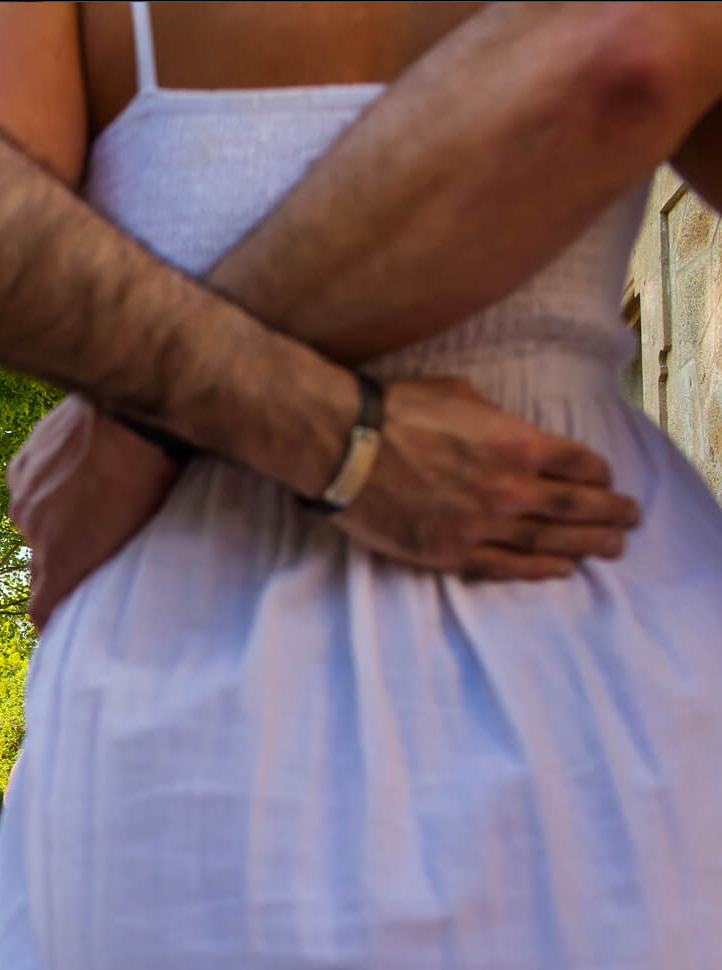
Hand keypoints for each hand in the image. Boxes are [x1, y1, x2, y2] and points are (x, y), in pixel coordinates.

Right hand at [7, 395, 179, 630]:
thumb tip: (100, 575)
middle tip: (94, 547)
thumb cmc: (149, 480)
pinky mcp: (22, 465)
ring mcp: (23, 497)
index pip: (40, 609)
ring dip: (54, 520)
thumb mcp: (137, 535)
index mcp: (59, 562)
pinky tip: (76, 470)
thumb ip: (106, 565)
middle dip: (59, 562)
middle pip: (38, 563)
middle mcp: (31, 534)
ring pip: (34, 522)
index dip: (52, 615)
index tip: (65, 618)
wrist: (130, 415)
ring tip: (90, 501)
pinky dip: (47, 487)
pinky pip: (29, 488)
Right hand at [334, 377, 639, 578]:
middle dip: (610, 514)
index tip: (604, 479)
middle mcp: (511, 489)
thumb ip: (499, 422)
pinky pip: (508, 567)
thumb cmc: (396, 412)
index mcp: (518, 444)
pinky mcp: (453, 552)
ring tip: (612, 549)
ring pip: (552, 541)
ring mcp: (483, 525)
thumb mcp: (461, 396)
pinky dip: (540, 569)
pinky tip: (561, 568)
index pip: (581, 464)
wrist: (343, 448)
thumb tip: (511, 435)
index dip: (599, 473)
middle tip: (630, 519)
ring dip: (588, 545)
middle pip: (578, 507)